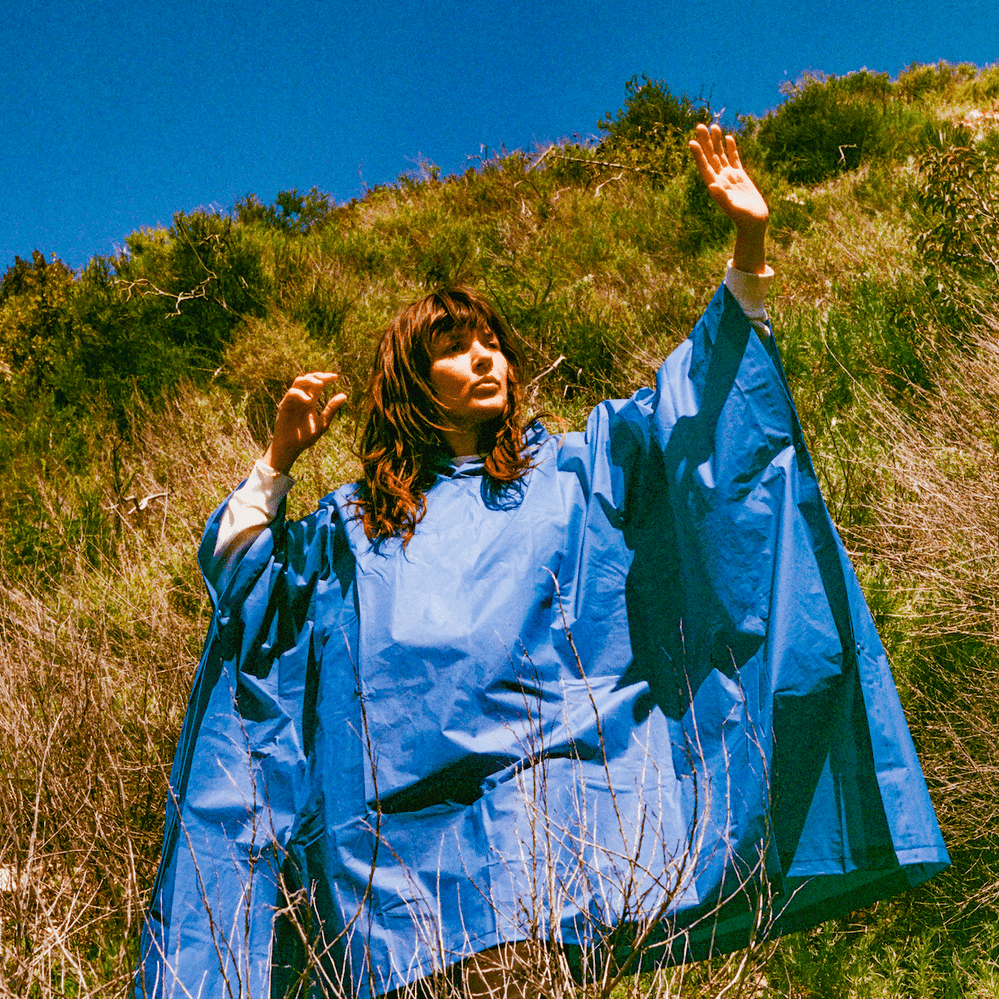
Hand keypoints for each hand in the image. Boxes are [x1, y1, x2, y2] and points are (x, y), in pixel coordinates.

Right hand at [263, 372, 346, 473]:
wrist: (291, 448)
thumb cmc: (306, 437)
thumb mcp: (323, 422)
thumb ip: (331, 409)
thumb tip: (344, 395)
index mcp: (310, 401)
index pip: (318, 385)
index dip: (326, 378)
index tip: (336, 377)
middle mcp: (301, 398)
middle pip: (308, 379)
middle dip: (317, 376)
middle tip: (326, 378)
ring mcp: (292, 401)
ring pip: (299, 382)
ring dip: (309, 380)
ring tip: (320, 384)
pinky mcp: (284, 405)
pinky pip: (291, 393)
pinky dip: (300, 394)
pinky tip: (309, 400)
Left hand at [689, 123, 768, 273]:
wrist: (754, 222)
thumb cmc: (744, 218)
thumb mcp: (733, 208)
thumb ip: (722, 197)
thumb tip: (712, 185)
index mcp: (716, 186)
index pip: (704, 167)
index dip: (698, 155)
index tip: (692, 142)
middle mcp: (720, 179)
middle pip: (710, 157)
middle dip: (705, 142)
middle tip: (699, 125)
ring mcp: (730, 177)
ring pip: (721, 155)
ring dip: (716, 142)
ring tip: (713, 127)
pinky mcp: (740, 176)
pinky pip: (734, 159)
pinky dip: (731, 148)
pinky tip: (728, 138)